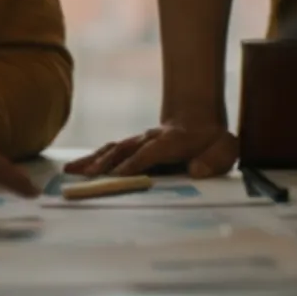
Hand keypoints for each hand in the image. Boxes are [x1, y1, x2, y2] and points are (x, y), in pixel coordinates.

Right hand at [67, 118, 238, 178]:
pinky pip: (109, 152)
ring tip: (71, 172)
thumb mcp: (225, 148)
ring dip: (93, 161)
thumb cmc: (212, 141)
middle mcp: (150, 138)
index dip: (135, 163)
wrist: (198, 119)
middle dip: (106, 163)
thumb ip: (214, 160)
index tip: (118, 175)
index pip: (150, 152)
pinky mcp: (131, 147)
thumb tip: (196, 170)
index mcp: (172, 141)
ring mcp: (138, 141)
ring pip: (113, 149)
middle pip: (125, 149)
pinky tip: (73, 168)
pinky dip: (91, 160)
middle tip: (88, 177)